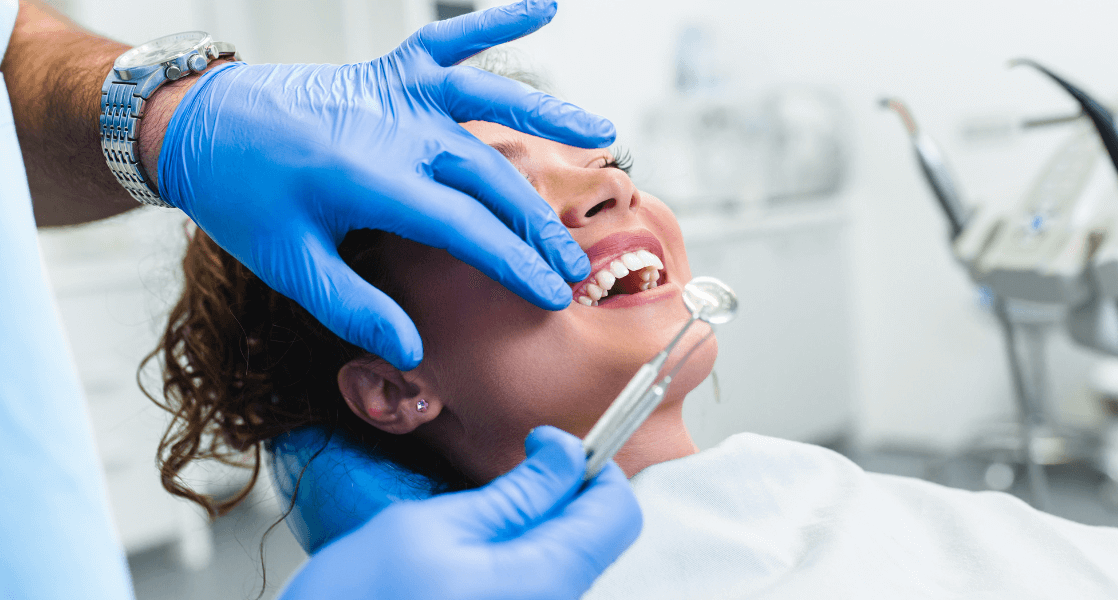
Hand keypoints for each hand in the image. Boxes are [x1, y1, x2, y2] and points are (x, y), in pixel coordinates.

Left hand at [156, 0, 606, 368]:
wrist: (198, 124)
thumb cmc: (242, 196)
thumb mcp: (288, 263)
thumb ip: (354, 308)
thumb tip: (413, 351)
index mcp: (369, 179)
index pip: (464, 227)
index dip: (515, 262)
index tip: (552, 292)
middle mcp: (394, 129)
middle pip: (490, 176)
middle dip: (539, 224)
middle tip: (578, 264)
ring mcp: (396, 93)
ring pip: (488, 101)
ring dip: (547, 117)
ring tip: (603, 133)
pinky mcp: (390, 70)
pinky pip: (451, 40)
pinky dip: (496, 21)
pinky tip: (544, 5)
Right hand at [279, 427, 641, 599]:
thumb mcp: (432, 529)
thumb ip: (513, 495)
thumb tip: (564, 455)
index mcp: (543, 581)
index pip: (617, 512)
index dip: (592, 467)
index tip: (550, 447)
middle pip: (596, 537)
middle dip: (563, 493)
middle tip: (511, 472)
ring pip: (567, 560)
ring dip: (537, 526)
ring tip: (477, 519)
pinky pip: (537, 585)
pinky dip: (518, 557)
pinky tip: (471, 554)